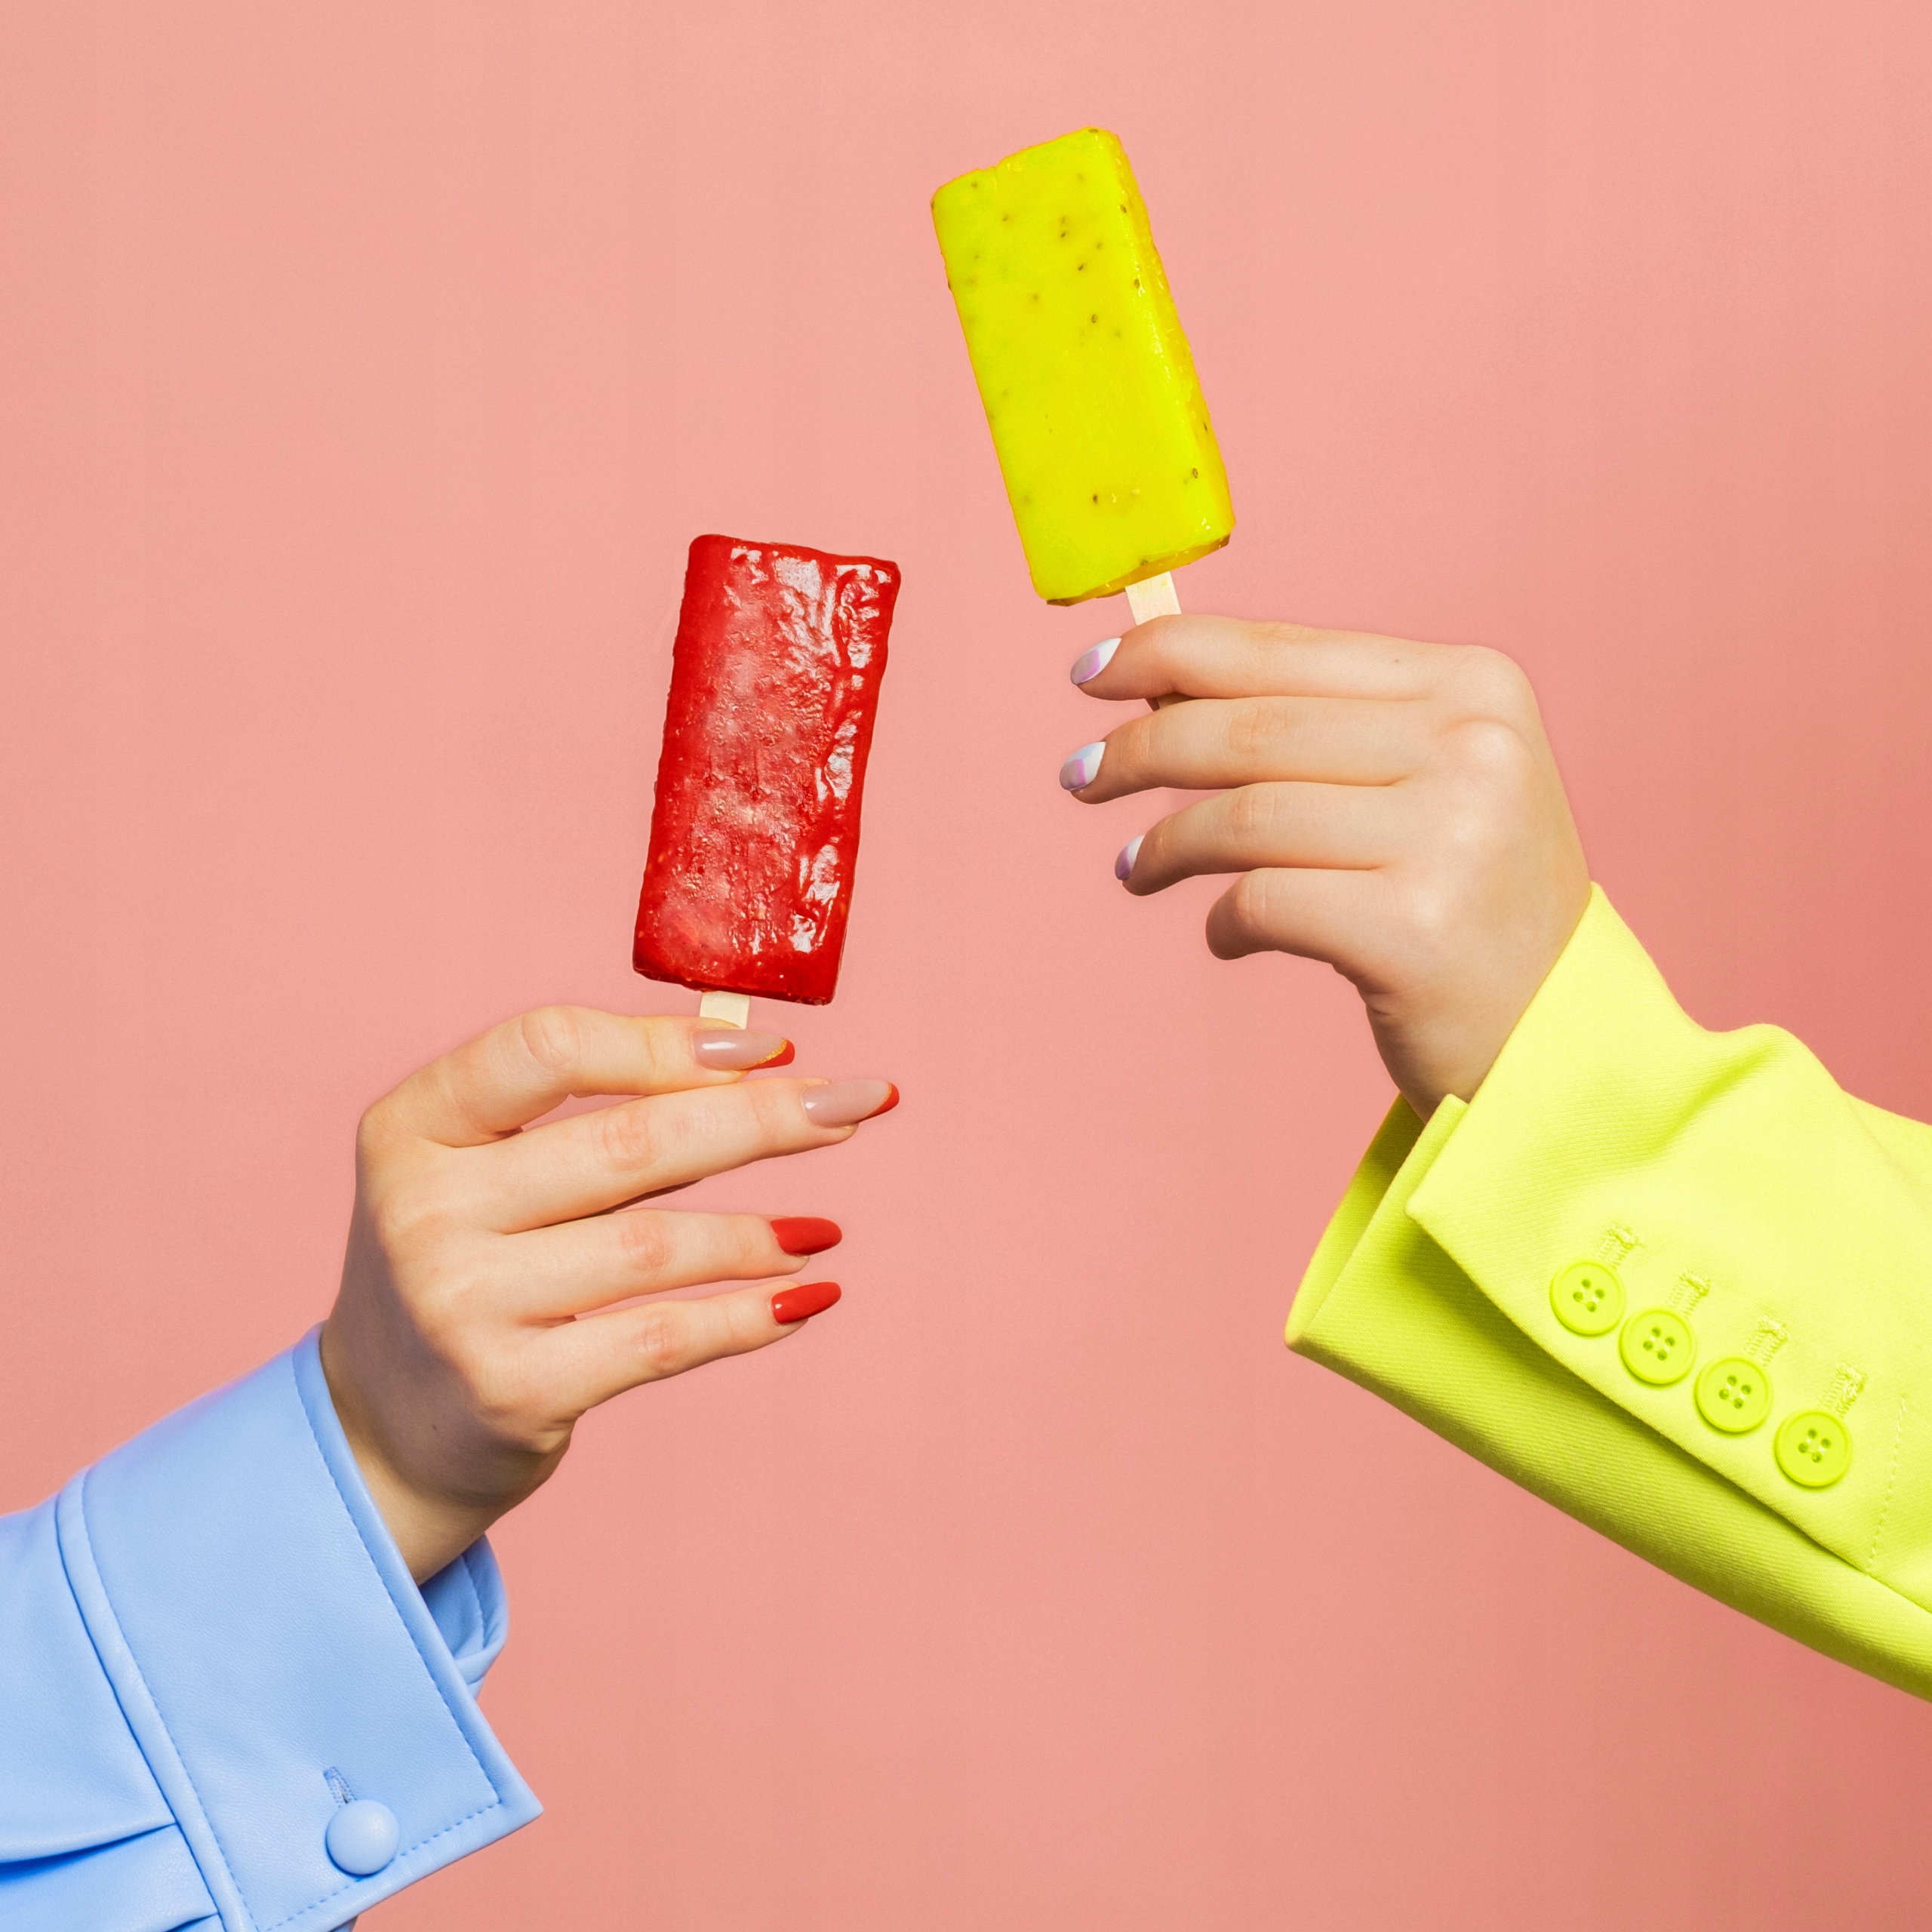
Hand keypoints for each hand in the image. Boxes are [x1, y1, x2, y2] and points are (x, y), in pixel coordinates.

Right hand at [320, 1008, 896, 1580]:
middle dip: (762, 1118)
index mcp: (412, 1127)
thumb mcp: (488, 1172)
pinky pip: (661, 1338)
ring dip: (760, 1233)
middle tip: (857, 1102)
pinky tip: (802, 1297)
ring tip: (821, 1230)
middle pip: (628, 1142)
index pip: (548, 1046)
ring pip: (655, 1243)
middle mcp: (421, 1210)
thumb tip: (754, 1055)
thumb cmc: (470, 1264)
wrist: (378, 1431)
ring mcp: (461, 1306)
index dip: (668, 1040)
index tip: (771, 1047)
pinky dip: (746, 1315)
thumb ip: (597, 1115)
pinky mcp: (511, 1391)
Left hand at [1061, 617, 1589, 1117]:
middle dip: (1139, 748)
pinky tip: (1222, 934)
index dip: (1171, 653)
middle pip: (1247, 728)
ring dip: (1163, 843)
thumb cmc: (1467, 904)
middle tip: (1079, 776)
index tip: (1090, 672)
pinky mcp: (1415, 929)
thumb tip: (1158, 691)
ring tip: (1134, 868)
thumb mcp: (1428, 784)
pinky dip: (1220, 919)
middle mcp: (1472, 745)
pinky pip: (1260, 901)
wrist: (1558, 1038)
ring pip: (1243, 814)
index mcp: (1474, 684)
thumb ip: (1317, 730)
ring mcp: (1451, 836)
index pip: (1282, 649)